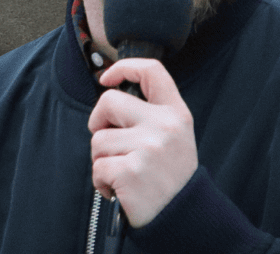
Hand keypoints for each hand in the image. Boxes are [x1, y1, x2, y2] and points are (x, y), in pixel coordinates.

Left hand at [89, 59, 197, 225]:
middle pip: (109, 102)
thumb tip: (111, 99)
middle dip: (98, 122)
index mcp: (176, 112)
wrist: (182, 213)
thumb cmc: (170, 174)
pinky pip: (97, 167)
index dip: (124, 67)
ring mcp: (148, 147)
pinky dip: (101, 182)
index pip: (151, 71)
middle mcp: (164, 125)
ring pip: (98, 140)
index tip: (108, 77)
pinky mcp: (130, 171)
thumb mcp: (175, 135)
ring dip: (102, 158)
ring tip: (122, 171)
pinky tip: (118, 188)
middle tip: (109, 141)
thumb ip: (151, 114)